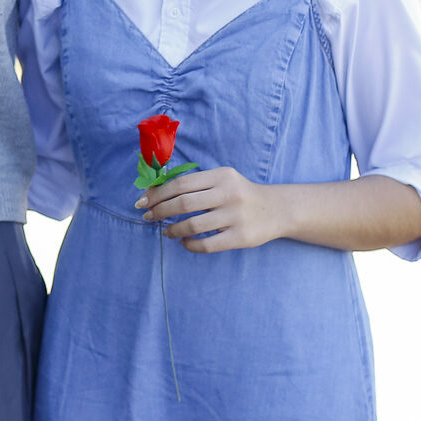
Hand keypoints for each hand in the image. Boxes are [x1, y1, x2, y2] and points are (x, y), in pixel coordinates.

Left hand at [137, 166, 284, 252]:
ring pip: (192, 225)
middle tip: (148, 217)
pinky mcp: (241, 237)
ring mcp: (235, 216)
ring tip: (166, 232)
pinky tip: (184, 242)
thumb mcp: (222, 180)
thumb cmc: (240, 193)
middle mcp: (228, 194)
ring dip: (172, 229)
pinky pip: (207, 244)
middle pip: (183, 203)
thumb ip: (195, 184)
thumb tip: (156, 193)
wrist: (276, 209)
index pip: (181, 184)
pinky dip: (190, 245)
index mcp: (221, 176)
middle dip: (160, 211)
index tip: (143, 201)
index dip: (158, 193)